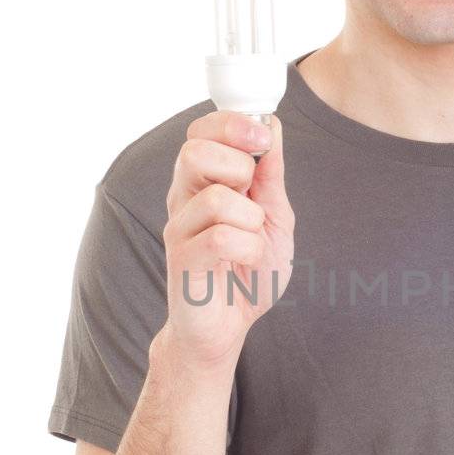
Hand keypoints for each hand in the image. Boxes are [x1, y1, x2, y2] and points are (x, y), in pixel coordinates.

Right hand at [161, 109, 294, 370]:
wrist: (227, 330)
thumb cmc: (247, 274)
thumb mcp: (274, 218)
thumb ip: (271, 177)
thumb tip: (271, 127)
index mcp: (204, 183)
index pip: (200, 132)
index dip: (231, 124)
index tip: (262, 138)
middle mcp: (184, 200)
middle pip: (194, 151)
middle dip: (237, 164)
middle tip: (253, 193)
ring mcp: (179, 230)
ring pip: (217, 198)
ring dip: (251, 220)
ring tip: (252, 239)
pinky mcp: (182, 261)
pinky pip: (221, 238)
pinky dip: (248, 249)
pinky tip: (245, 262)